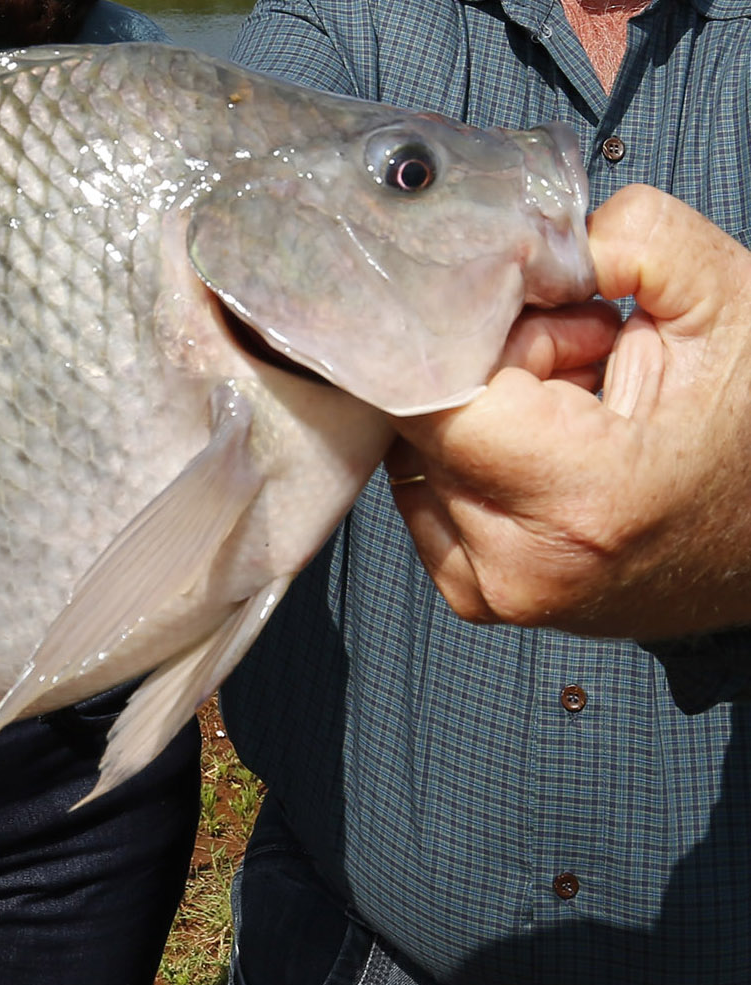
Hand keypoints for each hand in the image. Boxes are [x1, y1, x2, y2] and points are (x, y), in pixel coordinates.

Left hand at [388, 184, 750, 639]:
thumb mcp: (725, 305)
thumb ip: (629, 241)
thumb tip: (521, 236)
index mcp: (580, 501)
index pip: (436, 395)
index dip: (479, 333)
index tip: (532, 308)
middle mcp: (521, 564)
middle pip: (428, 419)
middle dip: (491, 366)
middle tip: (582, 351)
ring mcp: (493, 590)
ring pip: (419, 453)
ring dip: (481, 413)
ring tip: (575, 402)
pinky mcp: (476, 594)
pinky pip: (424, 491)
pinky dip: (473, 457)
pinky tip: (548, 446)